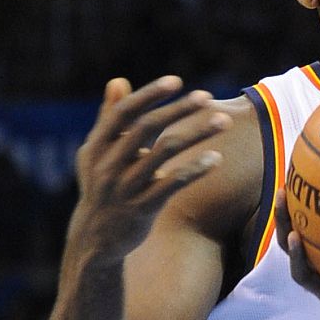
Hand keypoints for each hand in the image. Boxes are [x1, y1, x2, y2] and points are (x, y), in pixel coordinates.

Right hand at [68, 77, 229, 261]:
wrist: (96, 237)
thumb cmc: (104, 185)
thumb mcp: (99, 153)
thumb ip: (110, 118)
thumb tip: (118, 81)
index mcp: (97, 146)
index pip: (123, 113)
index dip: (149, 95)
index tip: (176, 81)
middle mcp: (107, 164)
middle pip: (146, 128)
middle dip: (178, 110)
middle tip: (207, 96)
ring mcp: (124, 187)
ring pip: (164, 153)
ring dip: (196, 134)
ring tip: (223, 122)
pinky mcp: (141, 208)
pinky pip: (172, 184)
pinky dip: (195, 169)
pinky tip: (217, 158)